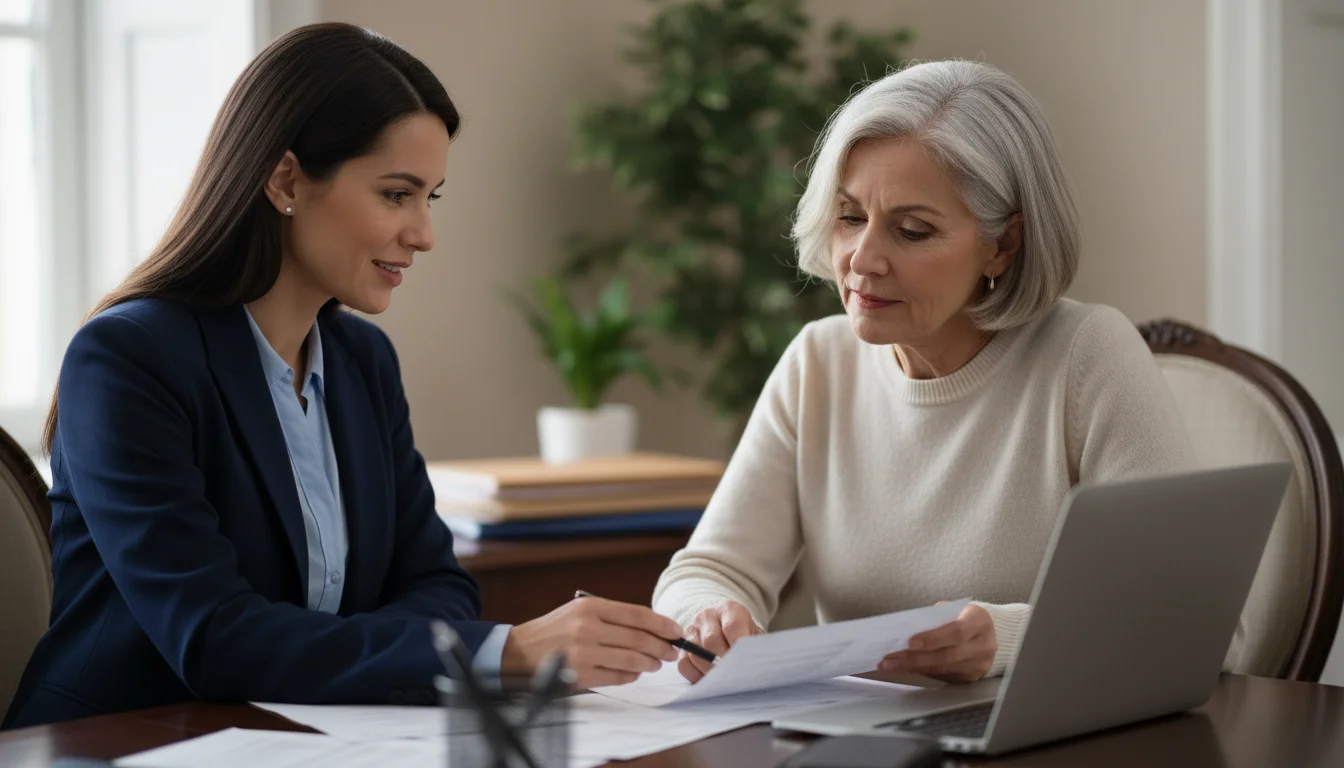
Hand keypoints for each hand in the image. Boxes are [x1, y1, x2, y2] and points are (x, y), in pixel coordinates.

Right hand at [503, 596, 681, 688]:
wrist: (519, 652)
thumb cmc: (555, 631)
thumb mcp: (580, 611)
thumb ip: (613, 617)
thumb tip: (653, 629)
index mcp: (590, 606)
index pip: (637, 614)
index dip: (662, 624)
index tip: (676, 631)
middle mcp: (587, 627)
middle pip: (639, 639)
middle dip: (661, 647)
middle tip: (670, 652)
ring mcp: (584, 653)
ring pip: (631, 660)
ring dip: (649, 664)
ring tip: (654, 664)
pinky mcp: (580, 676)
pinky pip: (617, 678)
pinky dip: (631, 676)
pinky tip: (634, 673)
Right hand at [677, 601, 763, 682]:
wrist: (724, 627)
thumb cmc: (744, 635)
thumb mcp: (754, 634)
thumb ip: (755, 646)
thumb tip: (756, 662)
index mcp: (729, 609)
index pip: (732, 626)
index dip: (739, 645)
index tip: (746, 662)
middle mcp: (707, 616)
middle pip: (711, 641)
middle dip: (724, 663)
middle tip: (735, 678)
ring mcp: (691, 630)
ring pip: (696, 654)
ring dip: (710, 672)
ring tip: (724, 682)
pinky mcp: (682, 647)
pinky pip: (684, 664)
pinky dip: (696, 676)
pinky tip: (709, 680)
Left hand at [877, 603, 995, 682]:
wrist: (988, 632)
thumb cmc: (962, 616)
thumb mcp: (952, 609)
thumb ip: (933, 618)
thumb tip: (905, 630)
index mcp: (979, 621)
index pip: (957, 632)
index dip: (933, 638)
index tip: (910, 642)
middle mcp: (984, 645)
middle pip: (947, 655)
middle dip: (915, 658)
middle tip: (890, 659)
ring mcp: (979, 664)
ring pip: (943, 669)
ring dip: (914, 667)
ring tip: (891, 665)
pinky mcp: (972, 677)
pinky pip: (943, 676)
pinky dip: (922, 672)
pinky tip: (905, 669)